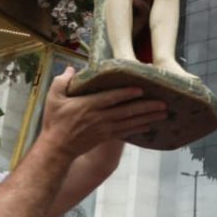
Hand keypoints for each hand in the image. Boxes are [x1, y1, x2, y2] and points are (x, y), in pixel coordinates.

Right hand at [39, 67, 166, 154]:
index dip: (126, 93)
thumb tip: (72, 69)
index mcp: (88, 106)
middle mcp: (100, 117)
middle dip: (146, 107)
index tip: (141, 89)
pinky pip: (126, 132)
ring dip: (147, 117)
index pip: (111, 98)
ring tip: (163, 113)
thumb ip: (62, 81)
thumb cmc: (55, 121)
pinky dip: (138, 128)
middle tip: (163, 102)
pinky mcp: (106, 137)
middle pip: (126, 111)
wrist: (57, 148)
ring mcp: (104, 128)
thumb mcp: (53, 98)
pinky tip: (149, 126)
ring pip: (130, 122)